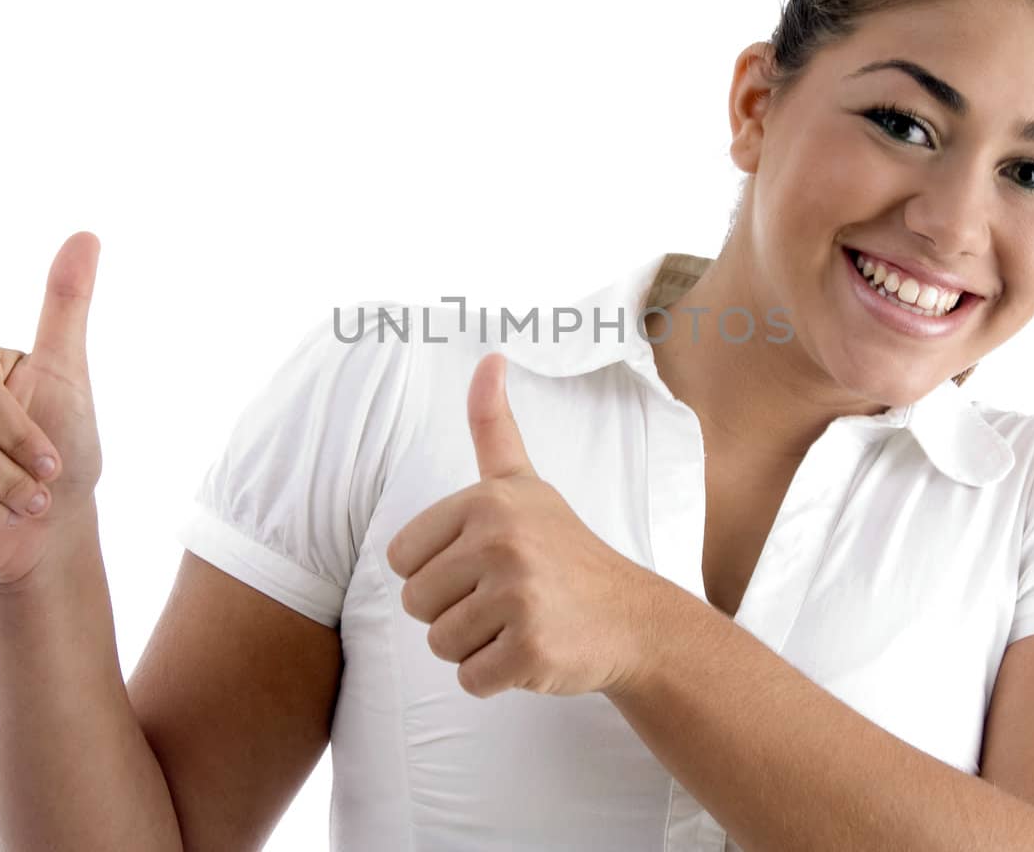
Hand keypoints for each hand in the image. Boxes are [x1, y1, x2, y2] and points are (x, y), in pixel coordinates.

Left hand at [385, 352, 658, 699]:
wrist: (632, 619)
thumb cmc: (562, 551)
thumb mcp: (523, 484)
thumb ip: (493, 425)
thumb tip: (489, 356)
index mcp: (487, 502)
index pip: (401, 559)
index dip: (436, 571)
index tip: (484, 565)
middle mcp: (501, 544)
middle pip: (415, 604)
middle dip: (452, 612)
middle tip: (505, 599)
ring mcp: (519, 598)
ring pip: (440, 644)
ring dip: (474, 646)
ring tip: (518, 623)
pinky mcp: (531, 650)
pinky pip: (471, 678)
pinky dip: (495, 677)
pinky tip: (531, 651)